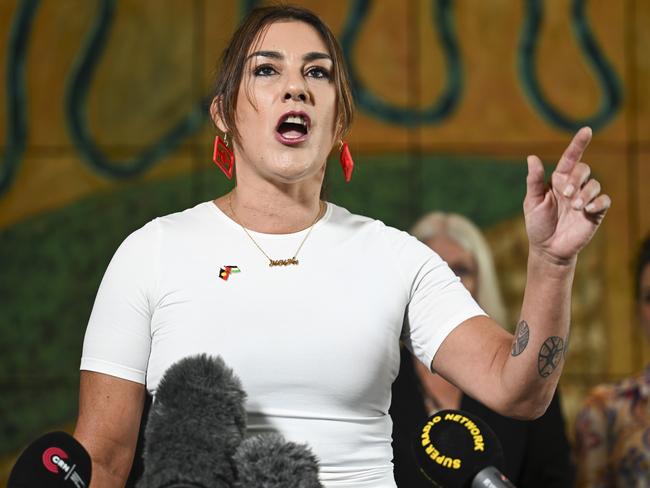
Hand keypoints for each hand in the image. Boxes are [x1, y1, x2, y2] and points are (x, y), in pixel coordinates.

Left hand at [524, 127, 610, 264]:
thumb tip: (532, 158)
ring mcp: (585, 199)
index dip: (578, 144)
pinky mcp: (595, 213)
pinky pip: (604, 200)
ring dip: (585, 193)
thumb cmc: (538, 224)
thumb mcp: (532, 201)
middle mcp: (574, 187)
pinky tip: (587, 209)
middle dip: (576, 178)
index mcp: (558, 181)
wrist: (548, 248)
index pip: (570, 158)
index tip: (586, 130)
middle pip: (583, 169)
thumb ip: (534, 180)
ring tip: (574, 207)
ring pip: (594, 184)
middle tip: (566, 194)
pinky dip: (597, 202)